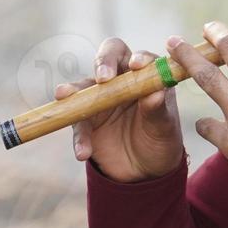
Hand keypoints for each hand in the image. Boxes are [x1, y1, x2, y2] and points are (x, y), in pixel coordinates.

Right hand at [56, 37, 184, 182]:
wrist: (146, 170)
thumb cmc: (160, 140)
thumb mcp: (164, 128)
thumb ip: (158, 110)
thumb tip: (155, 94)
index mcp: (145, 78)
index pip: (139, 57)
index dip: (137, 57)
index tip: (136, 66)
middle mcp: (121, 82)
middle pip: (107, 58)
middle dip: (103, 61)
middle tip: (102, 78)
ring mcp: (100, 99)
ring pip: (83, 86)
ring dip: (73, 90)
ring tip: (63, 96)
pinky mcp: (86, 121)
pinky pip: (77, 124)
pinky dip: (79, 137)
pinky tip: (83, 152)